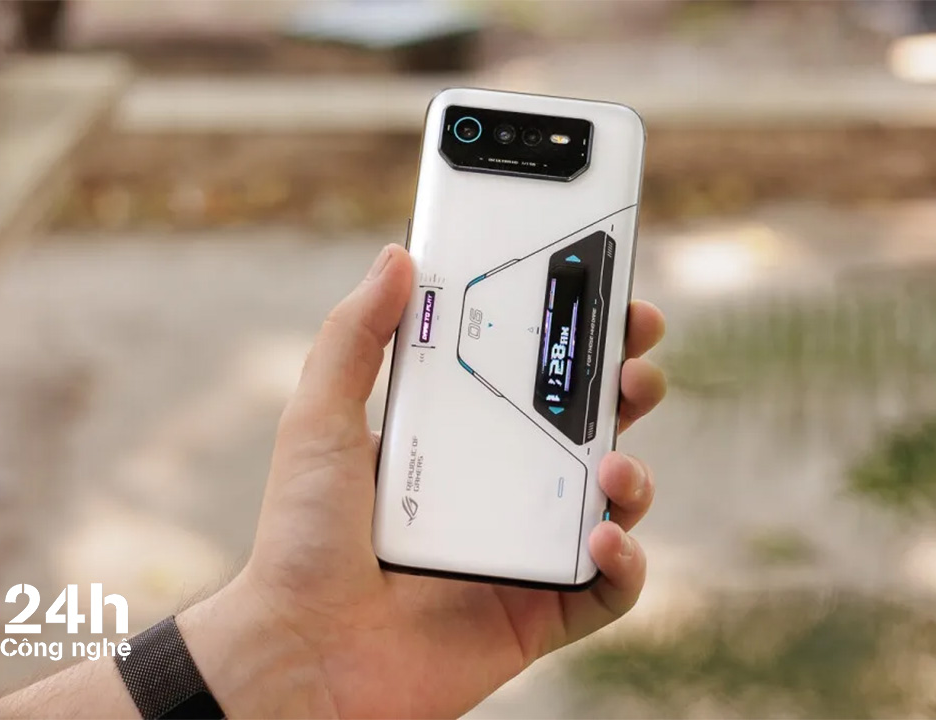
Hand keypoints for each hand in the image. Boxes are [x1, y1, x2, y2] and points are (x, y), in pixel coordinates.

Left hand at [180, 244, 666, 717]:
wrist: (300, 651)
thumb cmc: (300, 539)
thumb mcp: (319, 420)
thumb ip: (353, 337)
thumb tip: (397, 256)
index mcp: (458, 435)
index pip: (531, 372)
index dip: (577, 333)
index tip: (607, 292)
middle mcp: (500, 486)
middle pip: (588, 425)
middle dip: (627, 387)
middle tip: (633, 368)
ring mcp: (525, 549)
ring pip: (613, 501)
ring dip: (635, 474)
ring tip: (613, 467)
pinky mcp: (540, 612)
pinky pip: (609, 589)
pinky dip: (625, 564)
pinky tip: (600, 540)